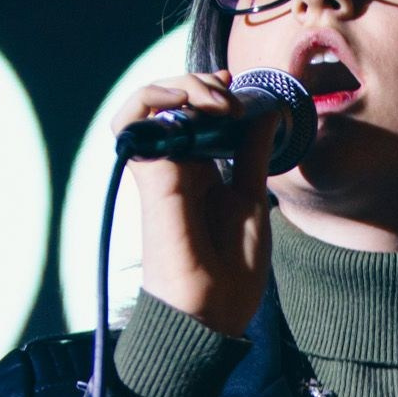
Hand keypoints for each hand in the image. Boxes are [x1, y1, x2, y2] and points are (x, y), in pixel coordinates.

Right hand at [108, 69, 278, 336]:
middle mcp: (175, 165)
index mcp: (200, 172)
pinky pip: (131, 122)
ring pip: (147, 103)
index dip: (212, 93)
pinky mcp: (147, 174)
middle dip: (200, 84)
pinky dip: (154, 99)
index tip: (241, 91)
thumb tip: (267, 113)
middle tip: (231, 93)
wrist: (211, 312)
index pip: (194, 115)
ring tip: (214, 98)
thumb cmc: (231, 271)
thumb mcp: (252, 200)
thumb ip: (253, 155)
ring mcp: (159, 167)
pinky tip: (190, 103)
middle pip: (172, 102)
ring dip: (179, 87)